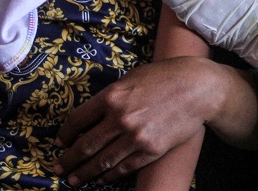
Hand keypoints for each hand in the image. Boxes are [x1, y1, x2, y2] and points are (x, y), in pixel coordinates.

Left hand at [54, 57, 217, 184]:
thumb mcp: (132, 78)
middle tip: (59, 168)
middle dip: (68, 160)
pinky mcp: (151, 150)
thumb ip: (112, 96)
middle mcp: (120, 117)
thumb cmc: (166, 77)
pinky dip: (110, 175)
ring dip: (85, 173)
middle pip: (85, 146)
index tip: (61, 142)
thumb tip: (93, 114)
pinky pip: (124, 167)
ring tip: (75, 180)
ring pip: (102, 161)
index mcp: (112, 96)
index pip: (77, 120)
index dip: (65, 135)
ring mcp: (135, 136)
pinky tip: (102, 178)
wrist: (199, 87)